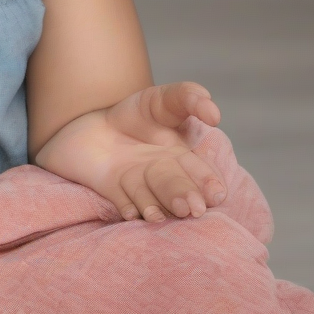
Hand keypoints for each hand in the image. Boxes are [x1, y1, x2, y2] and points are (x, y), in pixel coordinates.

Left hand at [34, 81, 226, 222]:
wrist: (98, 126)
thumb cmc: (140, 113)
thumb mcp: (165, 98)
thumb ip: (189, 98)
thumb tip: (214, 114)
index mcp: (184, 159)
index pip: (202, 174)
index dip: (209, 184)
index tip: (215, 194)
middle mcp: (165, 178)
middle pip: (176, 187)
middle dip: (183, 196)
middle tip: (190, 208)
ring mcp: (140, 185)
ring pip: (150, 198)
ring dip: (154, 206)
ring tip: (156, 215)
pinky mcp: (114, 191)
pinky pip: (122, 203)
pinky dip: (127, 208)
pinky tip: (130, 214)